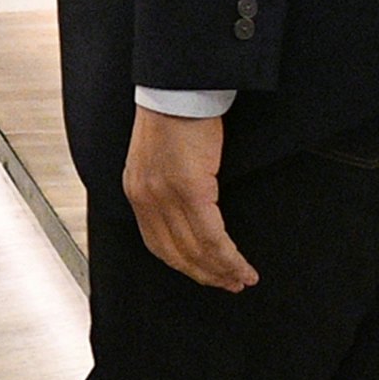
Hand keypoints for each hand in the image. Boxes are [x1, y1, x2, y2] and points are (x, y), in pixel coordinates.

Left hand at [122, 110, 255, 291]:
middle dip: (205, 274)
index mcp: (137, 193)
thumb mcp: (159, 161)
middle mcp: (145, 199)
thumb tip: (190, 217)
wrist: (178, 93)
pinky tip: (241, 265)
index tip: (206, 276)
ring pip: (196, 249)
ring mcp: (165, 196)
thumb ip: (166, 190)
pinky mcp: (190, 189)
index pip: (158, 244)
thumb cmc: (174, 122)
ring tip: (242, 279)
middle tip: (229, 285)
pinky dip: (227, 255)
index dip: (184, 266)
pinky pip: (210, 235)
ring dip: (221, 270)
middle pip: (176, 253)